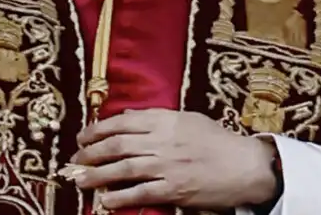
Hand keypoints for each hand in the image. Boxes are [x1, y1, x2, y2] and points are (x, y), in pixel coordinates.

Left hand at [70, 109, 278, 210]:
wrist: (245, 166)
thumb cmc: (218, 141)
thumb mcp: (188, 119)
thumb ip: (158, 118)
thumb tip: (127, 119)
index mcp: (165, 120)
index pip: (121, 122)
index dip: (97, 129)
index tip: (83, 137)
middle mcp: (162, 141)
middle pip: (116, 145)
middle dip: (90, 152)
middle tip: (75, 160)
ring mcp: (166, 166)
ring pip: (122, 169)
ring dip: (97, 175)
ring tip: (80, 180)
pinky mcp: (174, 189)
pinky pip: (140, 193)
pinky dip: (120, 197)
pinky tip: (106, 200)